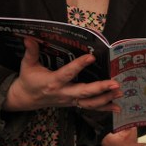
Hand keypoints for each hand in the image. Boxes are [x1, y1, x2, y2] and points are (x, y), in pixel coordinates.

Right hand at [3, 37, 121, 111]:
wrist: (26, 99)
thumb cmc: (28, 80)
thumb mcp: (27, 65)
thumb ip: (31, 52)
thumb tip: (29, 37)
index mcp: (52, 82)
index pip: (67, 73)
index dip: (79, 65)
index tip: (91, 57)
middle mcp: (63, 93)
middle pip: (83, 92)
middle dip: (100, 88)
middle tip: (115, 84)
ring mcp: (69, 100)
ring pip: (89, 102)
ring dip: (106, 99)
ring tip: (119, 92)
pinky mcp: (73, 104)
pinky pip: (89, 107)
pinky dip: (104, 108)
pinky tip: (117, 107)